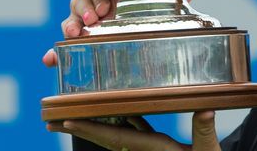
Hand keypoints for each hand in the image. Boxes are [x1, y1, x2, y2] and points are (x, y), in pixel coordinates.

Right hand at [42, 0, 193, 67]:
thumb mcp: (158, 4)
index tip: (108, 6)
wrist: (136, 26)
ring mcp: (85, 22)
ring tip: (74, 35)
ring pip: (71, 19)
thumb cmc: (144, 9)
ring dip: (70, 26)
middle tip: (93, 21)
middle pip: (82, 1)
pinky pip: (63, 45)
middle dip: (85, 10)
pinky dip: (55, 53)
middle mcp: (95, 4)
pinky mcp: (80, 39)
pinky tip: (50, 61)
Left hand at [47, 111, 219, 150]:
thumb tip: (205, 110)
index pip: (115, 138)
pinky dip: (124, 120)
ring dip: (96, 123)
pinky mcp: (158, 147)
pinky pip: (135, 131)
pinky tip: (120, 109)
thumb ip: (205, 132)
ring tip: (75, 112)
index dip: (90, 130)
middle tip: (50, 121)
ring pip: (117, 133)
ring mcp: (149, 150)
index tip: (65, 121)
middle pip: (105, 137)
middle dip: (79, 128)